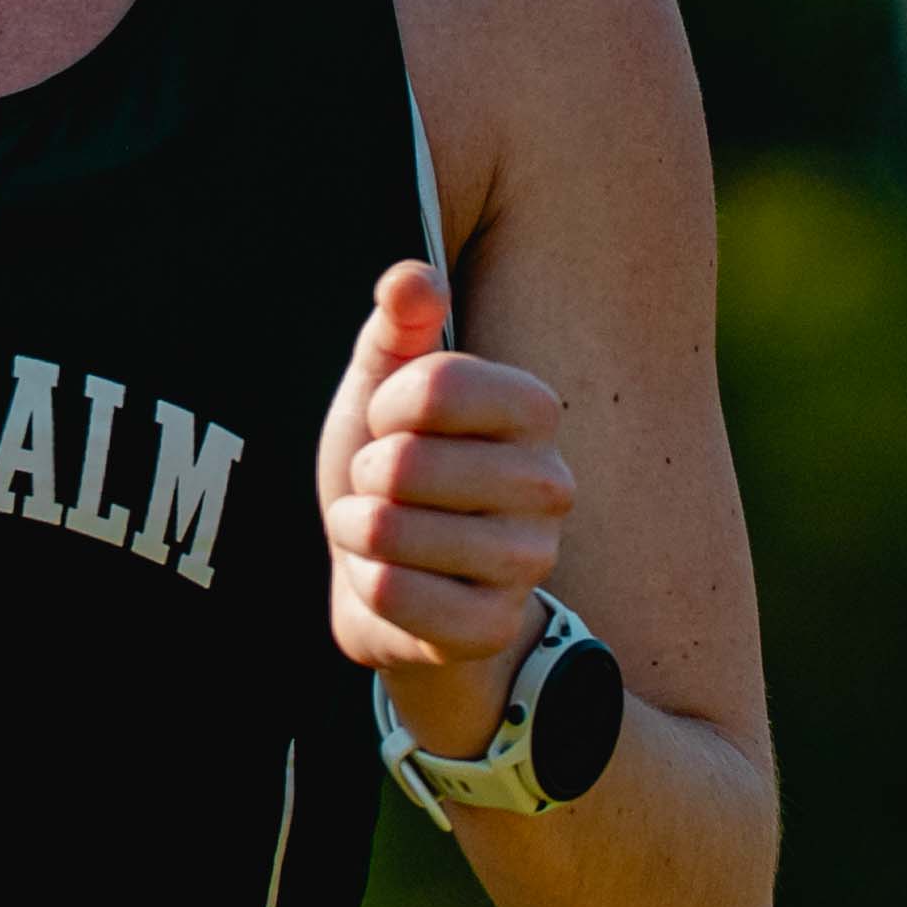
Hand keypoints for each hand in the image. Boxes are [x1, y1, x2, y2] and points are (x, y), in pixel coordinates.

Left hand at [316, 258, 571, 758]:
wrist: (390, 581)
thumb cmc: (393, 470)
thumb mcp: (384, 387)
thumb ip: (399, 325)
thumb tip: (414, 280)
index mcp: (532, 410)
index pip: (437, 385)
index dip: (386, 404)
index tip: (388, 424)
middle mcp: (550, 484)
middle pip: (409, 463)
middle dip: (365, 474)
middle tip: (379, 487)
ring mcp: (529, 561)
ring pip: (394, 531)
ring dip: (356, 530)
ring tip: (376, 531)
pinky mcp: (492, 626)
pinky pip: (395, 596)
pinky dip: (367, 584)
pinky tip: (385, 579)